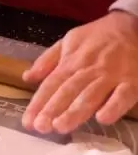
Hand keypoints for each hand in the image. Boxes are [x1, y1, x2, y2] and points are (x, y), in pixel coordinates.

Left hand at [22, 11, 137, 133]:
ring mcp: (111, 76)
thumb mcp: (68, 41)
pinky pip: (122, 96)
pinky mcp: (132, 81)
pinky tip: (102, 119)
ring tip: (60, 127)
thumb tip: (27, 77)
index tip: (28, 121)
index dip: (38, 103)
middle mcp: (88, 69)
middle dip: (52, 110)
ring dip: (75, 112)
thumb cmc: (97, 37)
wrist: (131, 26)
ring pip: (91, 95)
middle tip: (40, 128)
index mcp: (71, 61)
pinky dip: (113, 107)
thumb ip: (47, 60)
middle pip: (67, 91)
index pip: (51, 84)